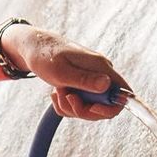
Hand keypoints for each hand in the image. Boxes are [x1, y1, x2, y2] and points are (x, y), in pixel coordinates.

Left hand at [0, 24, 128, 120]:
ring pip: (90, 108)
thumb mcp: (62, 72)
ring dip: (71, 107)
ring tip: (57, 91)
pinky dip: (66, 104)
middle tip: (65, 98)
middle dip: (83, 109)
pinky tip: (55, 93)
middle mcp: (100, 74)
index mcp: (101, 67)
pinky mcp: (82, 85)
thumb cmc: (45, 55)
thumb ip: (85, 80)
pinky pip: (79, 104)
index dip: (111, 108)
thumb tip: (108, 85)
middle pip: (105, 106)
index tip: (90, 108)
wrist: (32, 47)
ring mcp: (92, 80)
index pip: (124, 94)